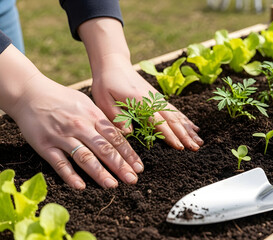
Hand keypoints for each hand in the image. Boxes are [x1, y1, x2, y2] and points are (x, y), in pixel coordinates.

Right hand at [9, 74, 143, 188]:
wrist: (30, 93)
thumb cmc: (62, 99)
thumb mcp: (87, 103)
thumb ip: (102, 120)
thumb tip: (121, 134)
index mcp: (93, 116)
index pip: (115, 138)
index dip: (128, 154)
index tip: (138, 167)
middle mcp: (80, 126)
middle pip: (104, 149)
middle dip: (120, 165)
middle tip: (132, 180)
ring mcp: (62, 136)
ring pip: (84, 157)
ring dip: (99, 173)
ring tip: (112, 185)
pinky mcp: (44, 145)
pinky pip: (59, 163)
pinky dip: (70, 176)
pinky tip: (80, 187)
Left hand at [78, 18, 202, 150]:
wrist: (113, 64)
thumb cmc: (106, 83)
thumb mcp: (103, 100)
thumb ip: (116, 117)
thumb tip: (129, 134)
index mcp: (140, 102)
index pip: (158, 122)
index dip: (170, 136)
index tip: (180, 147)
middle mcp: (153, 100)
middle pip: (172, 120)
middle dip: (185, 135)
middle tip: (195, 148)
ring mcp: (158, 99)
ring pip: (177, 116)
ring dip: (188, 129)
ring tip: (199, 141)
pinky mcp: (158, 98)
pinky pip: (175, 111)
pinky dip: (186, 120)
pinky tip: (194, 128)